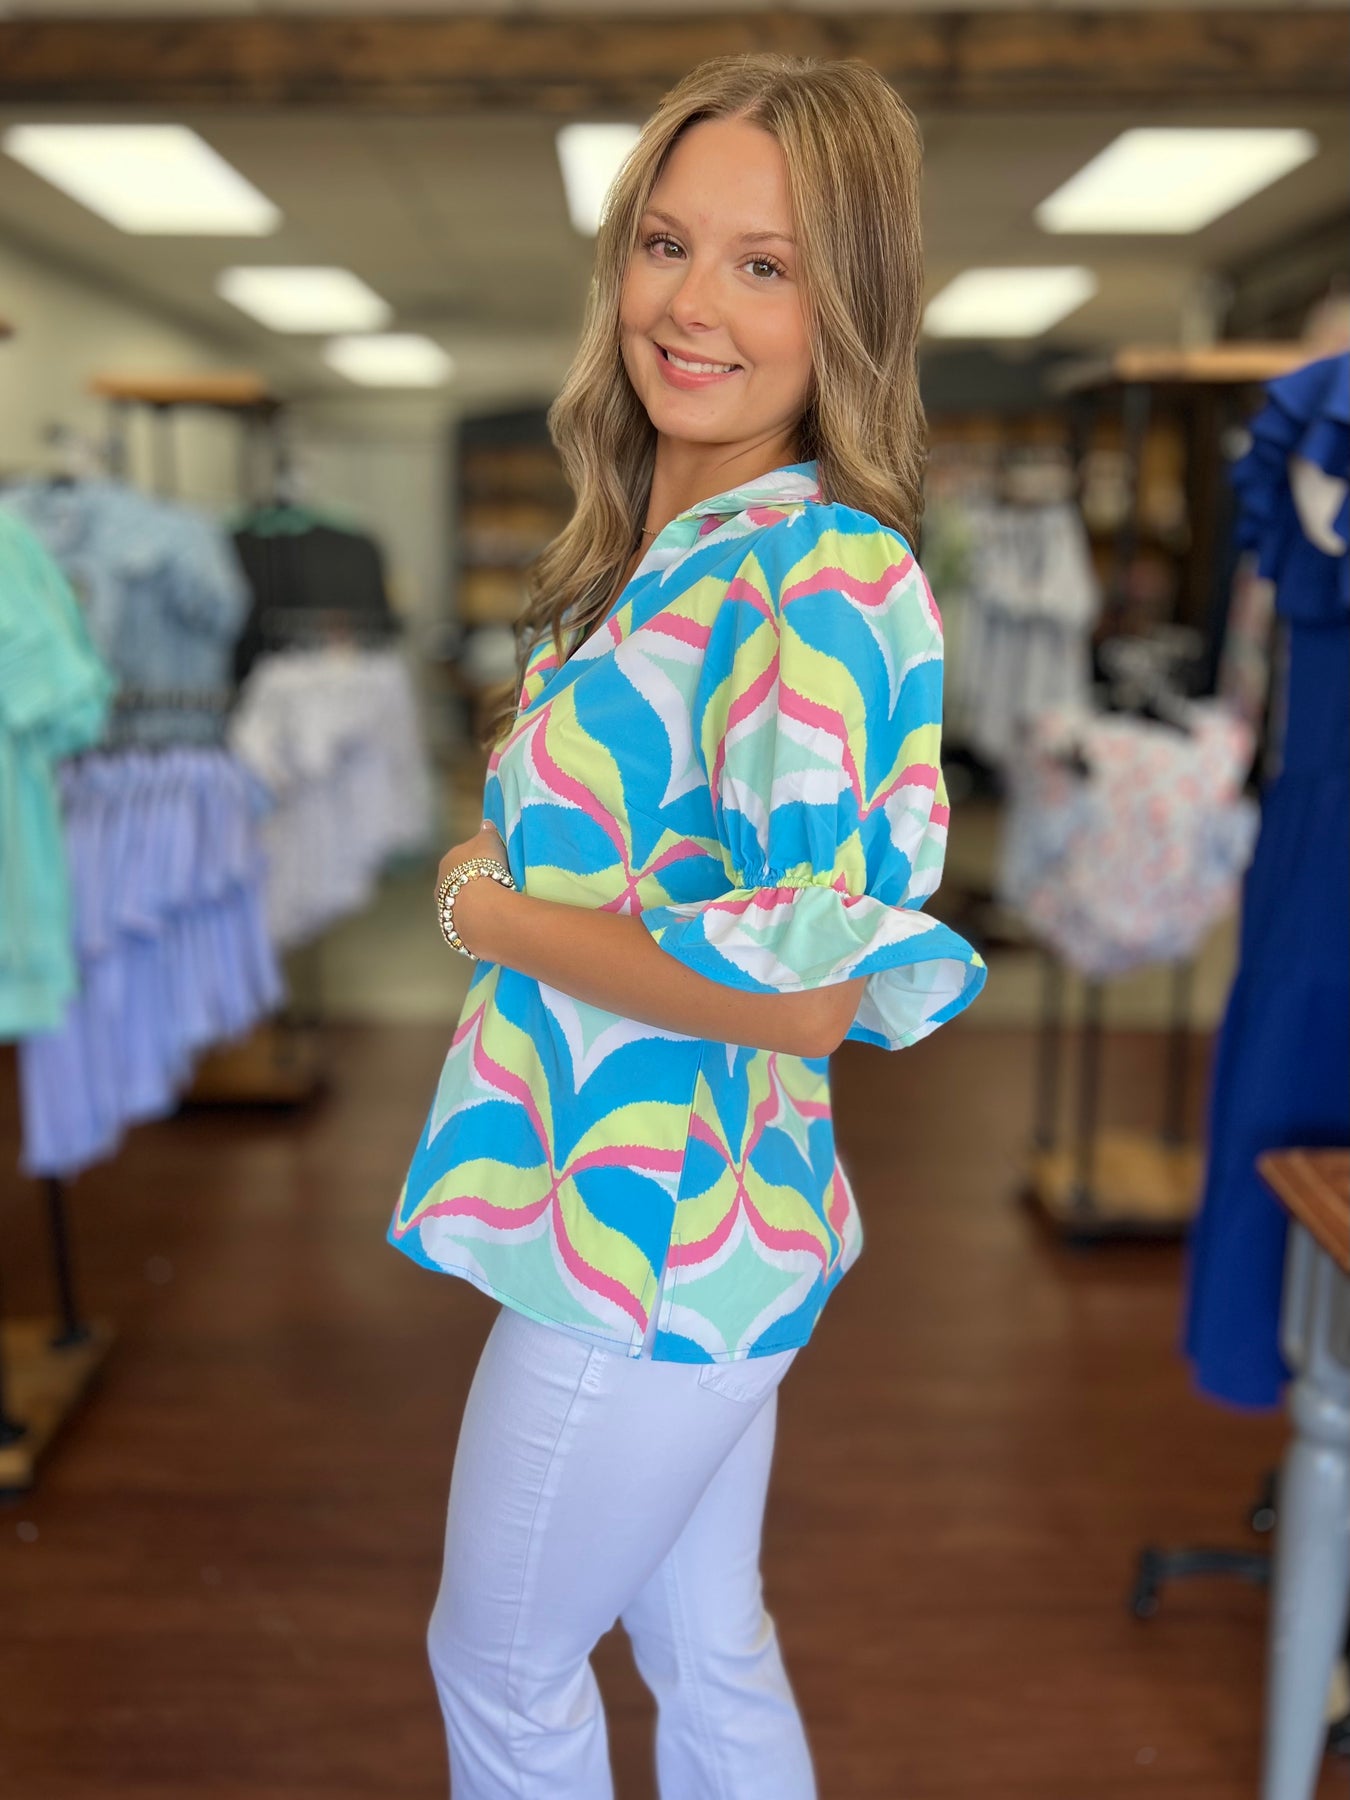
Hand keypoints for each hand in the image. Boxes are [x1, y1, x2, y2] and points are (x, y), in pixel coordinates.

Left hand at [436, 822, 515, 959]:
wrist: (480, 906)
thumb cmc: (484, 867)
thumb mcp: (489, 841)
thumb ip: (486, 832)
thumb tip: (485, 823)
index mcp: (447, 862)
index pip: (460, 859)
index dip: (475, 861)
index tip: (491, 866)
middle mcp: (440, 886)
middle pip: (456, 883)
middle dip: (470, 885)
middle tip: (493, 887)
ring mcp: (445, 909)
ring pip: (458, 904)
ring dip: (471, 905)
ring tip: (493, 907)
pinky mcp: (454, 929)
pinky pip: (466, 923)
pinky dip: (475, 922)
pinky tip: (488, 923)